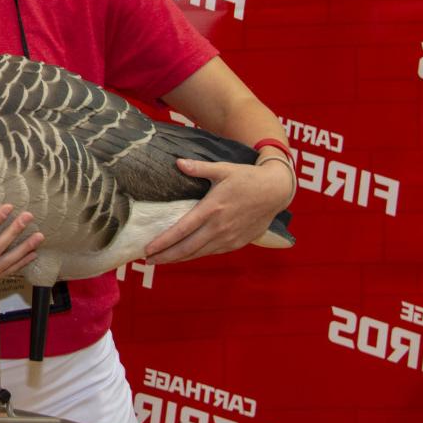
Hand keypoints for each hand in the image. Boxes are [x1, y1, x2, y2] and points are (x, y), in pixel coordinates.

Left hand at [143, 157, 293, 264]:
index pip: (181, 230)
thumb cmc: (247, 178)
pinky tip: (186, 255)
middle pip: (187, 248)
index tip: (147, 249)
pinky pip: (212, 252)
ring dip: (179, 259)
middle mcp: (218, 227)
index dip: (163, 242)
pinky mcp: (237, 243)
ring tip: (162, 260)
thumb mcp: (223, 169)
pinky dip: (197, 255)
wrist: (275, 191)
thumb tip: (178, 162)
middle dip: (166, 256)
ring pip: (199, 253)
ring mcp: (229, 238)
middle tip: (148, 260)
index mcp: (212, 209)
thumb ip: (199, 168)